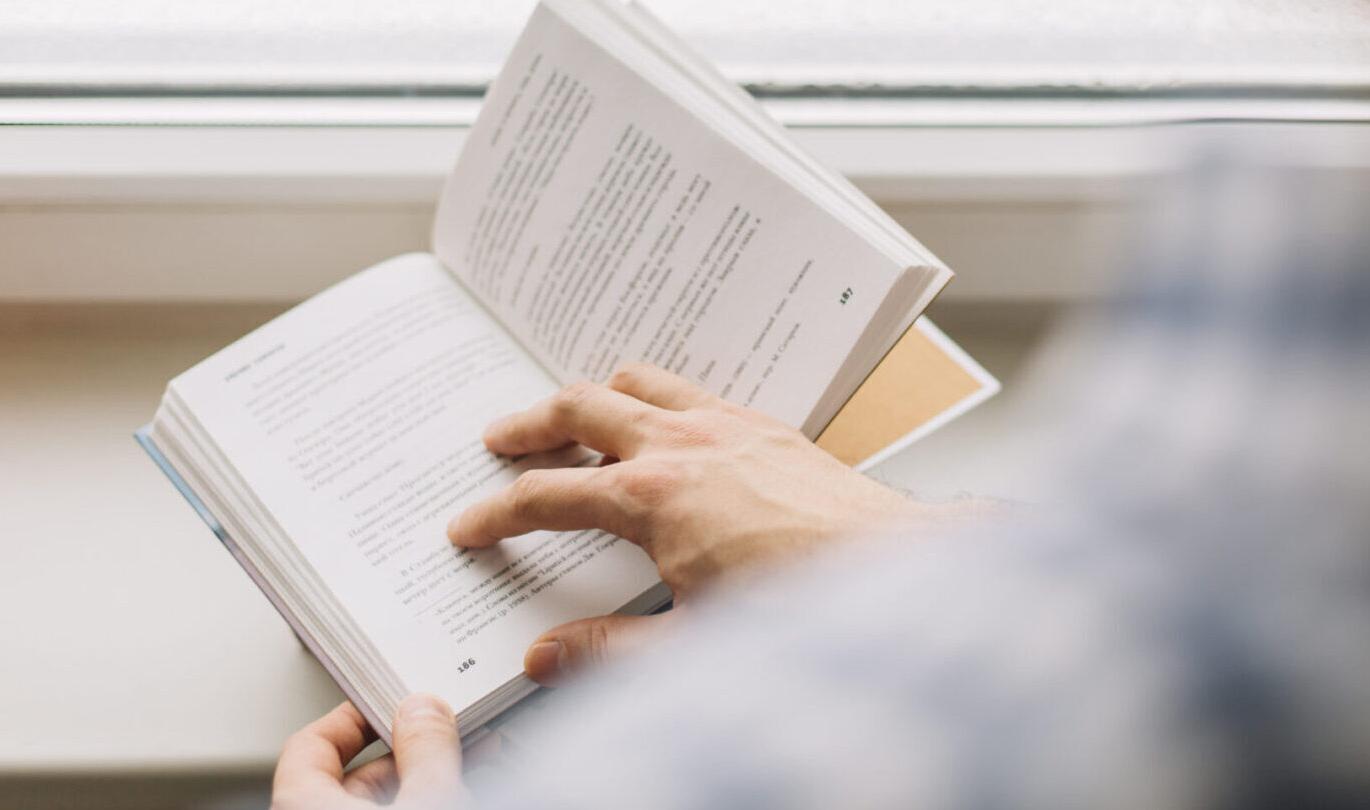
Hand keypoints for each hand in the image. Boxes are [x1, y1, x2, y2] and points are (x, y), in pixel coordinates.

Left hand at [271, 694, 467, 809]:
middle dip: (408, 753)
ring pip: (378, 803)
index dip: (354, 717)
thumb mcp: (426, 802)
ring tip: (467, 769)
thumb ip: (426, 750)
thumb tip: (425, 711)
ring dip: (422, 781)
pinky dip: (420, 804)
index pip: (311, 744)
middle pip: (355, 775)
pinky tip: (462, 794)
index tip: (391, 703)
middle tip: (447, 735)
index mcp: (303, 804)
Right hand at [446, 363, 933, 684]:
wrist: (900, 571)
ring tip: (573, 417)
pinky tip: (664, 428)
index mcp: (653, 498)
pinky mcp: (769, 426)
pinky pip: (693, 389)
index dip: (497, 514)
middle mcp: (686, 445)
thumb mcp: (691, 646)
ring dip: (595, 396)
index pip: (548, 496)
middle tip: (498, 440)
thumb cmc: (806, 607)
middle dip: (530, 424)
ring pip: (639, 382)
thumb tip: (545, 657)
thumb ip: (607, 651)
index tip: (469, 529)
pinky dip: (658, 397)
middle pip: (581, 409)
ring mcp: (730, 425)